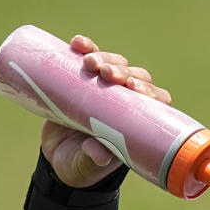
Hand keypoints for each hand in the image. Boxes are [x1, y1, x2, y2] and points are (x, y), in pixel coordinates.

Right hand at [40, 35, 173, 187]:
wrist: (54, 158)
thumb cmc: (80, 165)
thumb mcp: (86, 166)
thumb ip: (93, 160)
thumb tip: (100, 154)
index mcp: (136, 122)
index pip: (155, 101)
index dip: (149, 91)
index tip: (133, 88)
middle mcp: (125, 102)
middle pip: (135, 77)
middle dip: (123, 71)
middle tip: (107, 73)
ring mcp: (104, 89)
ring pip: (115, 64)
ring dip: (106, 58)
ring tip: (89, 62)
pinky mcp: (82, 79)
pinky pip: (88, 58)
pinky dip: (85, 48)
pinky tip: (78, 43)